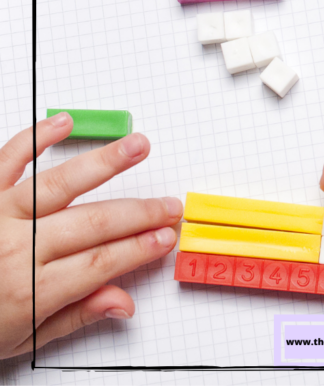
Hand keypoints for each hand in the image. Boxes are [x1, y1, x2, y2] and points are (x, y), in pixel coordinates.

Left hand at [0, 113, 182, 358]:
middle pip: (92, 224)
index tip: (165, 236)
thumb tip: (122, 303)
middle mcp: (15, 248)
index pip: (100, 263)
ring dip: (104, 163)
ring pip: (59, 184)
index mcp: (28, 290)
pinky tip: (63, 122)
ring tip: (137, 147)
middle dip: (139, 213)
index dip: (139, 248)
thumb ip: (73, 316)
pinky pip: (8, 158)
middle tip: (168, 203)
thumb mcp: (19, 341)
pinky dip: (35, 137)